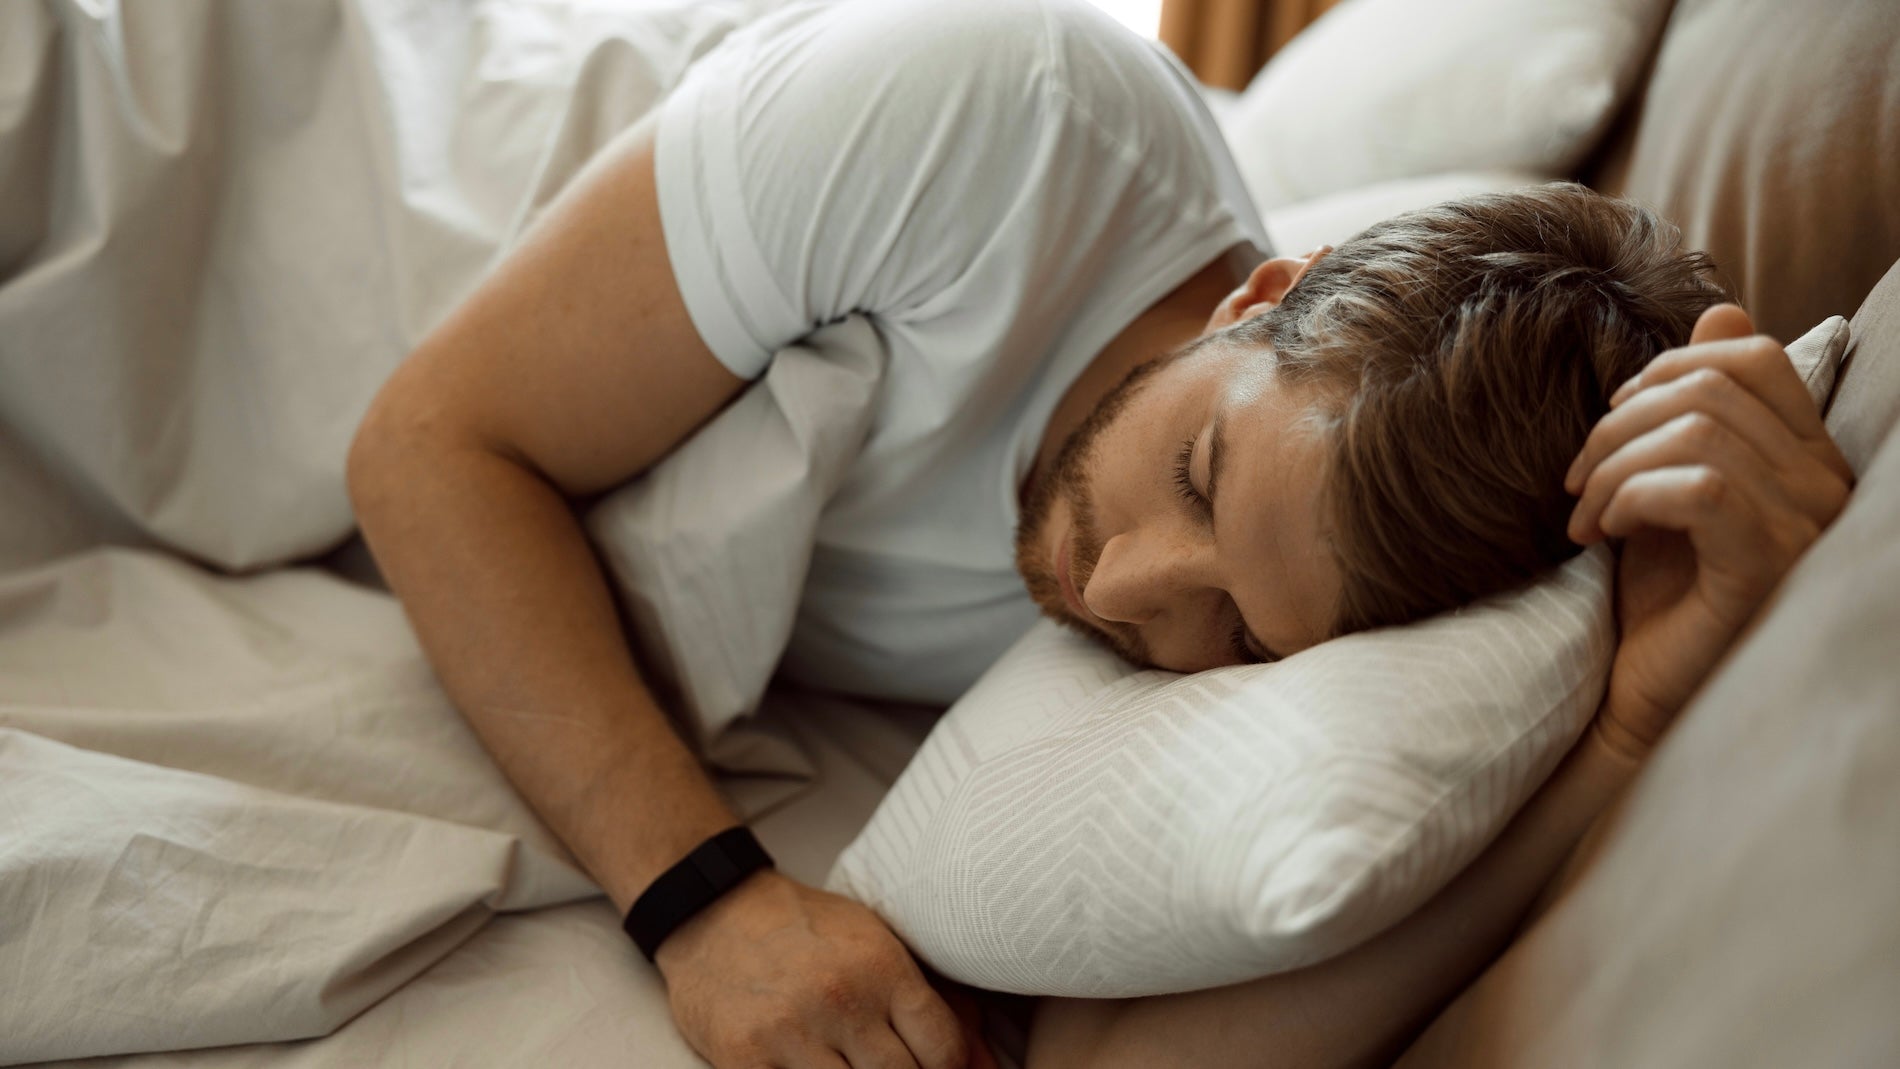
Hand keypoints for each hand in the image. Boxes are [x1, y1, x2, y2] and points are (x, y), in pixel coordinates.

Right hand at [654, 868, 985, 1068]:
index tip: (931, 1064)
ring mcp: (790, 1034)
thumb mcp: (877, 944)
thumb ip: (935, 1003)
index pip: (943, 1051)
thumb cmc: (808, 932)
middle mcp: (839, 1000)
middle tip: (890, 1063)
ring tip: (852, 1063)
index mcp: (880, 968)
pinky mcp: (745, 1059)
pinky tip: (815, 1068)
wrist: (715, 914)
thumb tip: (990, 1065)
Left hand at [1563, 304, 1852, 759]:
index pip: (1753, 357)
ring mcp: (1804, 529)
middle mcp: (1822, 487)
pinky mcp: (1766, 569)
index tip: (1610, 425)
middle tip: (1577, 480)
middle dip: (1620, 421)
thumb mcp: (1664, 486)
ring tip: (1584, 516)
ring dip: (1614, 466)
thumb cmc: (1655, 596)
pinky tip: (1603, 535)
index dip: (1665, 371)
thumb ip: (1689, 410)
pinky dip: (1631, 497)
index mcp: (1803, 458)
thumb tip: (1718, 317)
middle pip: (1712, 387)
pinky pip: (1701, 488)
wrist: (1637, 697)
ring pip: (1699, 434)